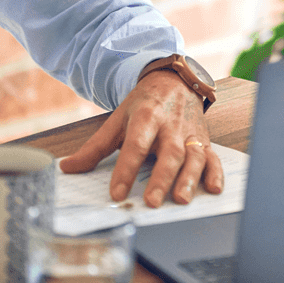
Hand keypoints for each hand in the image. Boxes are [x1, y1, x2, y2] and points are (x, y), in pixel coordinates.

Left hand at [58, 71, 223, 206]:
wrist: (175, 81)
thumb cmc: (145, 105)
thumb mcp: (117, 120)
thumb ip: (95, 148)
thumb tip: (67, 168)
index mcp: (146, 117)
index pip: (135, 145)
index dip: (126, 169)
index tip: (117, 192)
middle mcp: (171, 125)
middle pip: (169, 153)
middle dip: (161, 178)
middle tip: (151, 201)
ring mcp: (190, 134)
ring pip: (194, 157)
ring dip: (189, 178)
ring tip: (180, 199)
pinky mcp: (204, 141)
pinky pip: (213, 158)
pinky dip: (216, 173)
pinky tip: (213, 189)